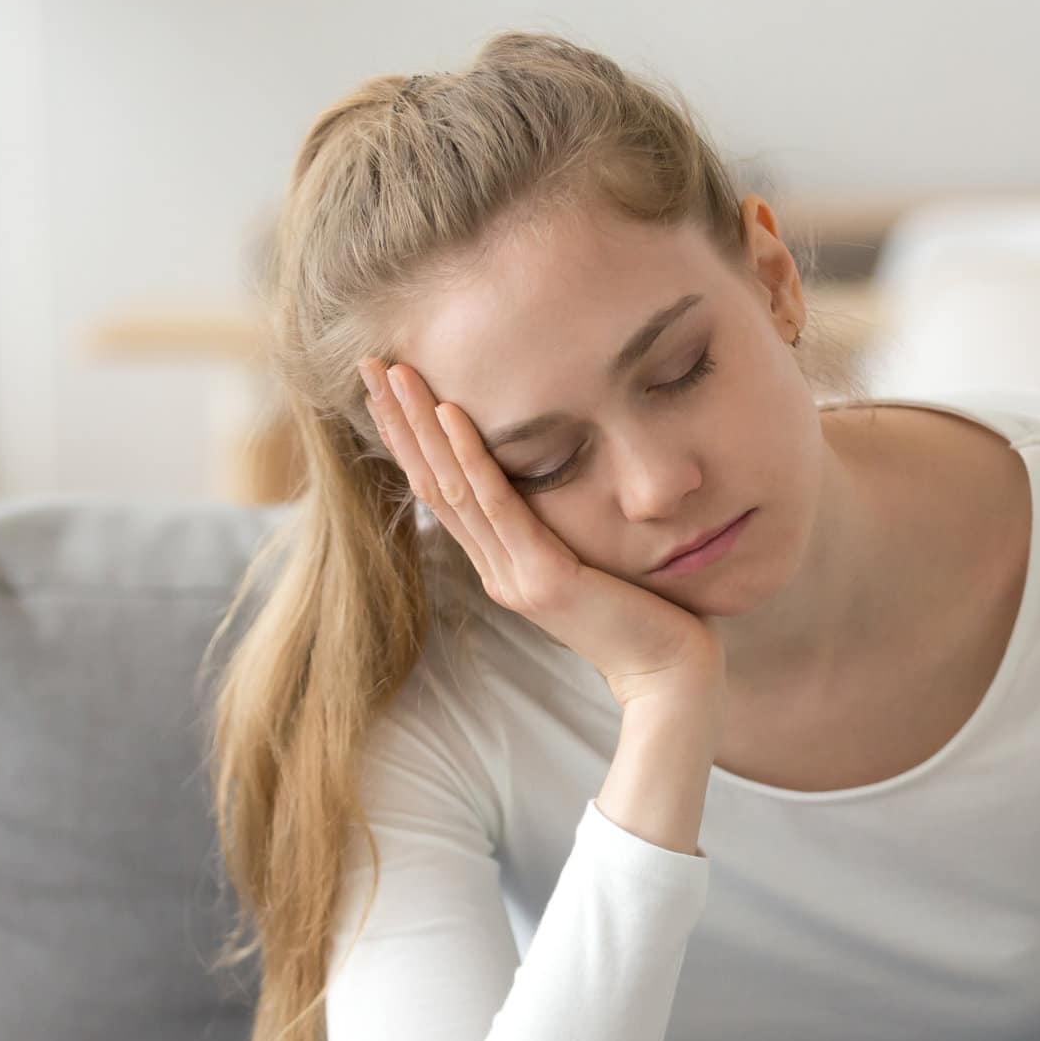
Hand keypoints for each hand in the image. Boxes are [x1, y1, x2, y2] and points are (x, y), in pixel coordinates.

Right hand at [359, 358, 724, 709]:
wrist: (669, 676)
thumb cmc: (645, 617)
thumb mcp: (588, 565)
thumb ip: (559, 532)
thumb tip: (559, 479)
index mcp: (501, 566)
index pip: (442, 492)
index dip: (410, 439)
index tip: (387, 387)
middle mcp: (495, 570)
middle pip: (431, 483)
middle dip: (398, 421)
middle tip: (370, 363)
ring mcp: (514, 576)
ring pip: (453, 487)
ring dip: (420, 425)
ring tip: (397, 372)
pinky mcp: (543, 579)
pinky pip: (498, 506)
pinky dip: (471, 457)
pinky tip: (449, 414)